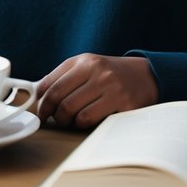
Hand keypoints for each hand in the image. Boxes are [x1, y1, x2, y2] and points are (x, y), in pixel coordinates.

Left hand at [36, 54, 157, 129]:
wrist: (147, 76)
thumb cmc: (111, 75)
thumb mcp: (89, 66)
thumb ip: (65, 77)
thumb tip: (38, 95)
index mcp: (84, 61)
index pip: (51, 84)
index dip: (41, 102)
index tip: (41, 111)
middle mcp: (97, 71)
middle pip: (59, 99)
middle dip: (51, 114)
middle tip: (54, 120)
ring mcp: (110, 87)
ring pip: (72, 111)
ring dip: (67, 122)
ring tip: (71, 121)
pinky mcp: (122, 103)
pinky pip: (89, 119)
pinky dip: (82, 125)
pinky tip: (86, 122)